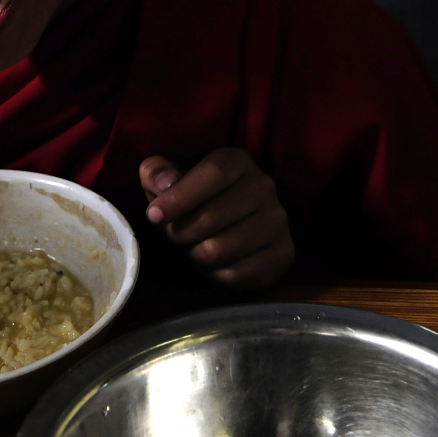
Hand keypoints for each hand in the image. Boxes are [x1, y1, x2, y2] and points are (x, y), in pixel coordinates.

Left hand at [139, 148, 293, 287]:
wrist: (230, 228)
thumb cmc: (192, 201)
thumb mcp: (167, 181)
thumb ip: (156, 173)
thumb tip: (164, 182)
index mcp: (238, 161)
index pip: (214, 173)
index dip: (180, 196)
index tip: (154, 215)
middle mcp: (264, 186)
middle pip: (211, 217)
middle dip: (180, 233)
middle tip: (175, 235)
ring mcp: (278, 221)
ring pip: (220, 249)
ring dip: (195, 255)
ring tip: (194, 247)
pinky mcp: (284, 253)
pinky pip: (236, 274)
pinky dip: (215, 275)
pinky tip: (214, 264)